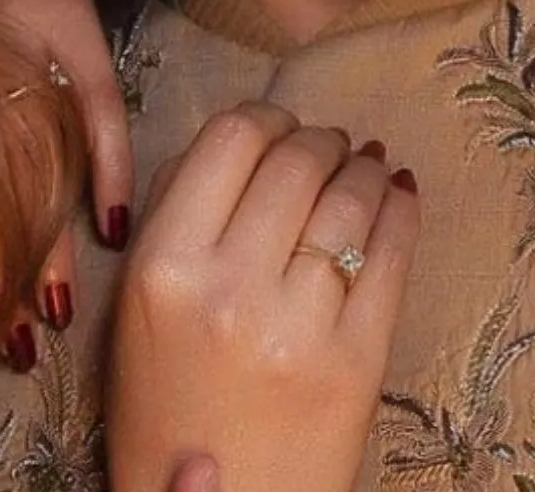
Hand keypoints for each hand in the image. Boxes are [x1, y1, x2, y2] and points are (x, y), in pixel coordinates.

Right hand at [106, 103, 418, 491]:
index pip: (228, 140)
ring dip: (362, 168)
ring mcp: (300, 325)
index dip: (264, 118)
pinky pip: (391, 258)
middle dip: (319, 141)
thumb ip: (168, 218)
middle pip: (294, 162)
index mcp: (163, 268)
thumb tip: (234, 145)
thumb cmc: (165, 414)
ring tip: (364, 166)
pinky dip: (399, 212)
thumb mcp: (136, 310)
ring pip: (348, 201)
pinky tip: (396, 197)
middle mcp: (230, 288)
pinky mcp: (358, 361)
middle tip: (327, 146)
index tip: (278, 126)